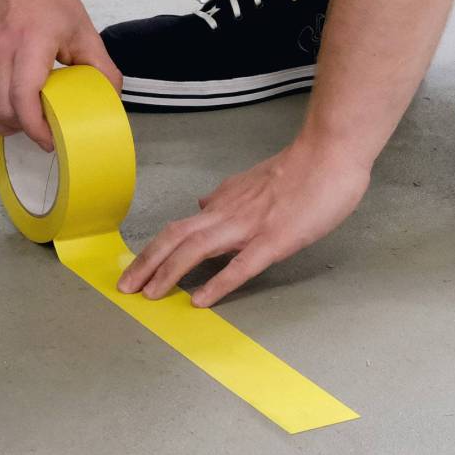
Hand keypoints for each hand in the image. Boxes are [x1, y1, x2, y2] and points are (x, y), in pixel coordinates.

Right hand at [0, 0, 121, 150]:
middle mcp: (1, 50)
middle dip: (25, 129)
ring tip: (30, 122)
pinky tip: (14, 109)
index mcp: (30, 42)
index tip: (52, 139)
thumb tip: (111, 97)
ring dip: (8, 124)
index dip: (36, 127)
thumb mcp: (84, 30)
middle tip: (46, 131)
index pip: (23, 97)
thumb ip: (101, 66)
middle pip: (3, 110)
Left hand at [117, 136, 369, 306]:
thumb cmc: (301, 169)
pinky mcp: (274, 240)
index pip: (180, 227)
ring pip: (196, 248)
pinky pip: (240, 265)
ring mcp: (249, 227)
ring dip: (168, 272)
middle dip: (147, 263)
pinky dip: (216, 283)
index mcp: (225, 202)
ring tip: (149, 295)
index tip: (138, 269)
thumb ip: (227, 195)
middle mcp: (228, 213)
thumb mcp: (254, 181)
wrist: (329, 154)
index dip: (155, 250)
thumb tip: (203, 203)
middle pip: (176, 237)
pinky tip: (200, 300)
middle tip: (125, 287)